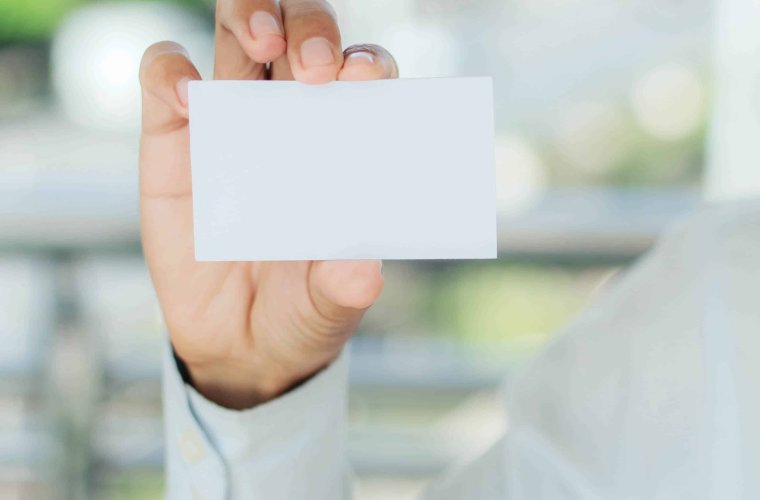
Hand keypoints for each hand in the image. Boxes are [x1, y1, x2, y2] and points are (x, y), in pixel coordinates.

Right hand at [138, 0, 397, 408]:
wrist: (240, 342)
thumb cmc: (303, 307)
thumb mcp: (330, 305)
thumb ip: (345, 285)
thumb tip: (362, 271)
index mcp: (347, 140)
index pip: (364, 75)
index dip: (368, 63)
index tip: (364, 78)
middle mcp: (294, 115)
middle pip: (305, 33)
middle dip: (312, 28)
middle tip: (314, 67)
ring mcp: (233, 118)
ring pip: (239, 30)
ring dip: (251, 17)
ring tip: (263, 44)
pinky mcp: (173, 137)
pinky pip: (165, 76)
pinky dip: (171, 71)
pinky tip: (187, 98)